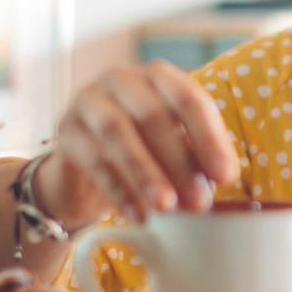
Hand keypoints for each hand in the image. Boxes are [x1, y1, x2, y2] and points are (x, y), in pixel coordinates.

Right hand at [37, 61, 239, 227]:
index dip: (210, 138)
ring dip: (146, 173)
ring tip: (167, 207)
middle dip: (179, 162)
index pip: (189, 99)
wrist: (85, 171)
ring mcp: (89, 100)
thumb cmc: (143, 152)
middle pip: (153, 115)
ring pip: (118, 132)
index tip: (226, 176)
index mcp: (158, 77)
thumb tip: (222, 174)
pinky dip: (119, 188)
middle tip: (199, 202)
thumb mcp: (175, 150)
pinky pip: (93, 158)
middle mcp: (122, 79)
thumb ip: (198, 156)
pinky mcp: (65, 129)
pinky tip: (138, 214)